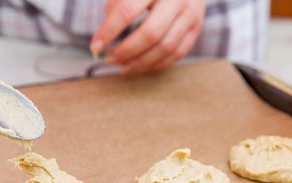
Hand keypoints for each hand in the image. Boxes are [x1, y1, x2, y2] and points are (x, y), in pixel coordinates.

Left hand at [90, 0, 205, 74]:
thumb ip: (117, 3)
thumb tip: (105, 33)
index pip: (127, 10)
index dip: (109, 31)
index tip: (95, 46)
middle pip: (150, 34)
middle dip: (126, 51)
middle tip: (109, 58)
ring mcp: (191, 14)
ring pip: (165, 48)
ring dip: (140, 62)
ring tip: (122, 66)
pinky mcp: (197, 27)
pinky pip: (177, 53)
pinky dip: (157, 64)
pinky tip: (140, 66)